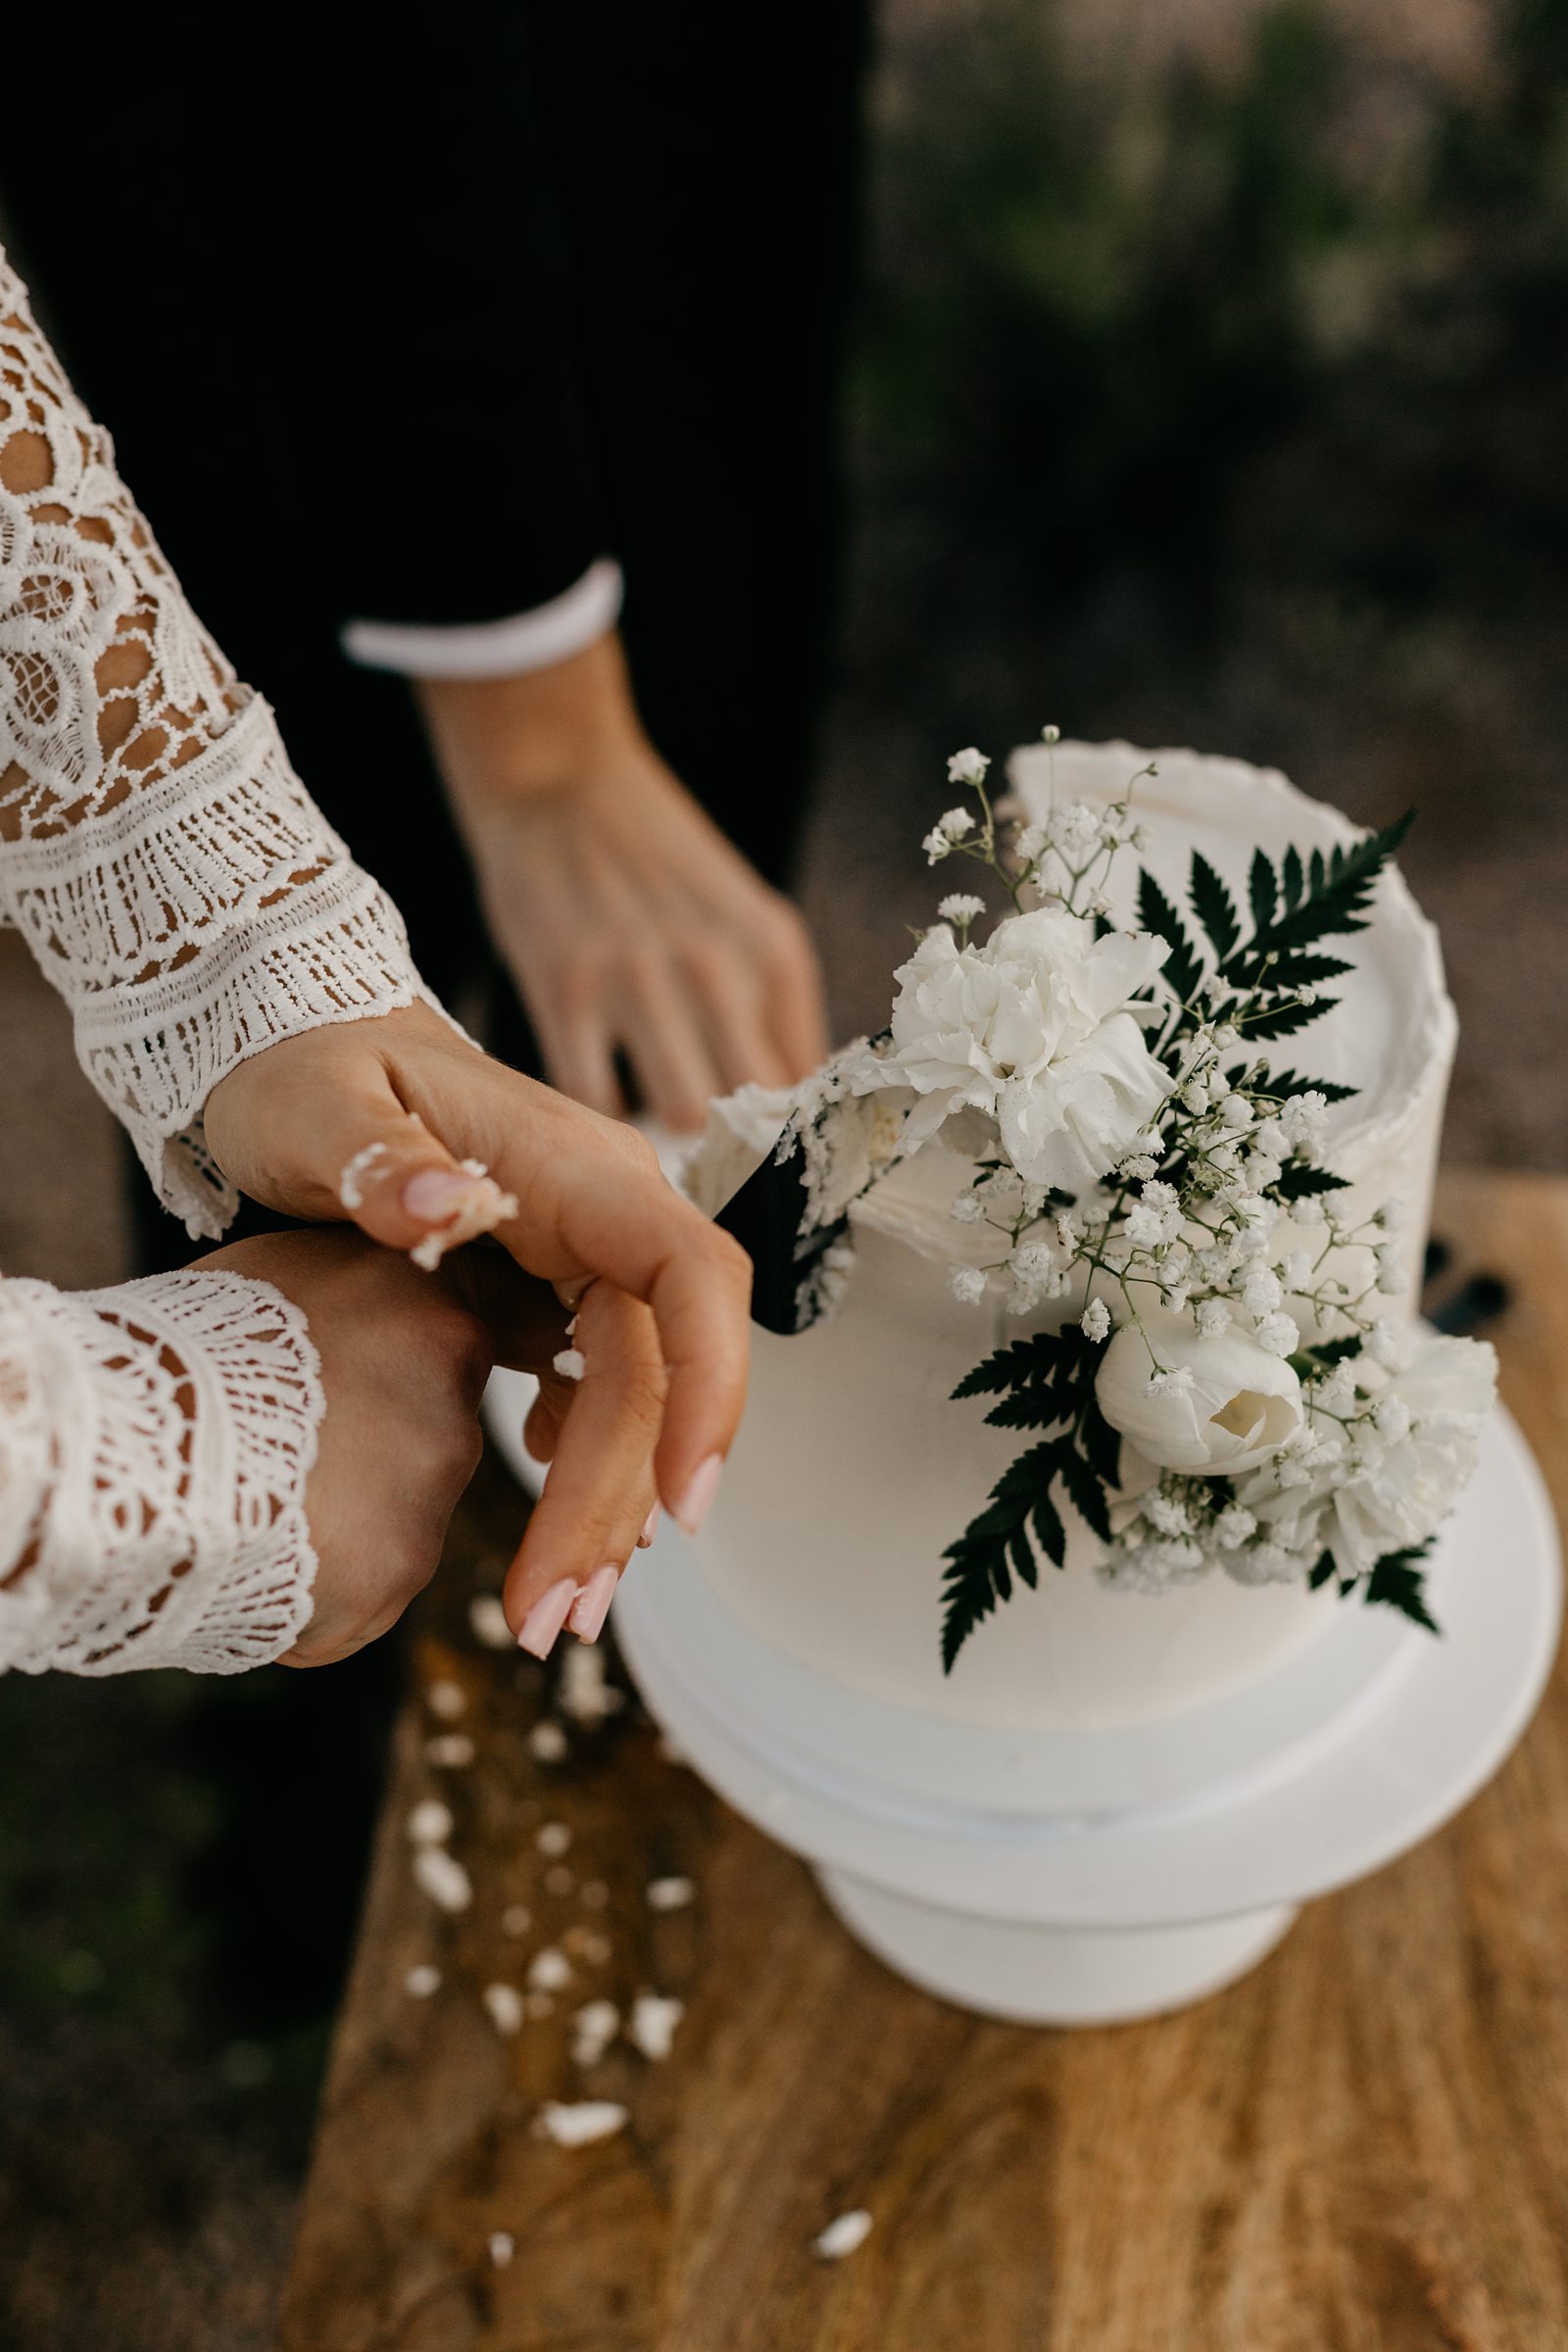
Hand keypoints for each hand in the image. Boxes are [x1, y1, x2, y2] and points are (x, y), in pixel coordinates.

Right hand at [195, 1227, 588, 1665]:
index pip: (481, 1331)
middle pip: (437, 1431)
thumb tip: (385, 1312)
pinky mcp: (401, 1567)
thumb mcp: (283, 1278)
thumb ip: (364, 1296)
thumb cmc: (182, 1350)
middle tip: (282, 1449)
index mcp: (431, 1303)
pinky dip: (326, 1586)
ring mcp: (434, 1482)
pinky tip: (257, 1554)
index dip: (427, 1366)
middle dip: (376, 1451)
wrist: (127, 1446)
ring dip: (347, 1519)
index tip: (380, 1385)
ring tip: (254, 1499)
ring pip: (405, 1513)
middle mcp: (453, 1388)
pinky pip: (372, 1587)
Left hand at [204, 1005, 750, 1643]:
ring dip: (604, 1503)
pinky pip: (597, 1384)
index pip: (691, 1276)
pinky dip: (579, 1463)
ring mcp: (584, 1250)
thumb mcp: (314, 1107)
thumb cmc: (301, 1067)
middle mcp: (603, 1210)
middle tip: (553, 1615)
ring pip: (633, 1393)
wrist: (290, 1044)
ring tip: (550, 1607)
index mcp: (574, 1167)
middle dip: (622, 1498)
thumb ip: (380, 1157)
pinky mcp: (553, 1283)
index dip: (710, 1386)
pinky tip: (543, 1514)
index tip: (683, 1501)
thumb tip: (452, 1205)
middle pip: (656, 1370)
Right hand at [418, 633, 829, 1130]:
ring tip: (648, 1111)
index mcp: (773, 949)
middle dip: (733, 1139)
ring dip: (665, 1129)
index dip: (785, 1125)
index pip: (806, 1081)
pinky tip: (596, 1082)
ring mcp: (640, 978)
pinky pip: (595, 1094)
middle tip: (704, 1145)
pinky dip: (597, 1107)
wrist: (560, 780)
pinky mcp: (566, 988)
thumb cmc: (654, 861)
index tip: (758, 1138)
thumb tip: (789, 1102)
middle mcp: (718, 965)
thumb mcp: (740, 915)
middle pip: (754, 1107)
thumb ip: (770, 1002)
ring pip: (684, 1112)